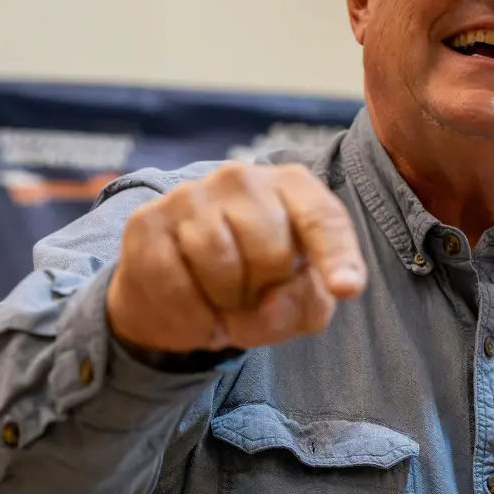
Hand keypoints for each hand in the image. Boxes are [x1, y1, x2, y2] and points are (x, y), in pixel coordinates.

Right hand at [107, 162, 366, 354]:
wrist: (175, 293)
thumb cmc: (253, 286)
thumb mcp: (296, 301)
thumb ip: (304, 303)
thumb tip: (271, 303)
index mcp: (291, 187)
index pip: (322, 218)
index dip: (337, 256)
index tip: (346, 289)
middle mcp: (240, 178)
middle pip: (270, 252)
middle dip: (265, 293)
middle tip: (252, 300)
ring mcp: (189, 195)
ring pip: (219, 264)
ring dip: (225, 305)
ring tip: (223, 305)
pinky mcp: (146, 222)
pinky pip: (174, 282)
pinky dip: (190, 316)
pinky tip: (195, 314)